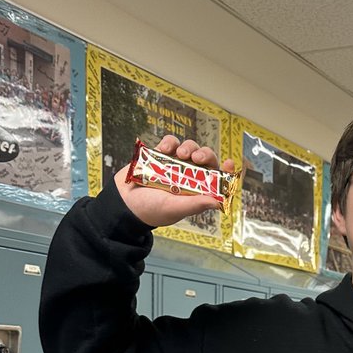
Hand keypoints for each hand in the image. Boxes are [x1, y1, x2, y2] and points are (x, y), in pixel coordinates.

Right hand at [115, 136, 235, 228]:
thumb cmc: (149, 210)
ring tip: (179, 154)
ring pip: (189, 148)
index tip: (229, 163)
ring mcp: (174, 165)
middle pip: (205, 159)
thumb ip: (195, 205)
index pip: (218, 179)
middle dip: (205, 154)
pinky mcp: (160, 156)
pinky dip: (170, 142)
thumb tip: (217, 202)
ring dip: (188, 147)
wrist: (123, 202)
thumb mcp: (174, 209)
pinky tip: (164, 148)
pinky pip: (170, 143)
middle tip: (197, 158)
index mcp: (196, 191)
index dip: (226, 170)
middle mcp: (188, 177)